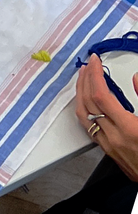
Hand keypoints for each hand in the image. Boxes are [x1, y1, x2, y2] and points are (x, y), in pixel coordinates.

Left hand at [76, 55, 137, 180]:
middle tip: (89, 65)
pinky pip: (88, 127)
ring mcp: (109, 146)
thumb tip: (136, 78)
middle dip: (86, 80)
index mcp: (129, 129)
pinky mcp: (108, 152)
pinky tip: (86, 101)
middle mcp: (115, 138)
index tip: (95, 61)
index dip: (95, 75)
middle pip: (88, 103)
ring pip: (83, 115)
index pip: (101, 96)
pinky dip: (84, 109)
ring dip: (80, 93)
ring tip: (84, 78)